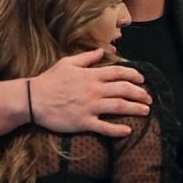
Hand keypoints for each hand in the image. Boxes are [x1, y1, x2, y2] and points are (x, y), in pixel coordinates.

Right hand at [30, 49, 152, 136]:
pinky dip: (117, 130)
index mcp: (91, 75)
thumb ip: (87, 57)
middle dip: (139, 93)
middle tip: (149, 98)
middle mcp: (93, 90)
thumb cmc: (50, 80)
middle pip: (123, 90)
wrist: (33, 99)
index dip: (134, 75)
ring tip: (146, 111)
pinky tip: (127, 131)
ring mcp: (89, 107)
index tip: (142, 79)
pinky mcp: (83, 122)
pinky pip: (104, 127)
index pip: (118, 73)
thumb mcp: (67, 63)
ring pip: (118, 107)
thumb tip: (102, 51)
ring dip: (135, 109)